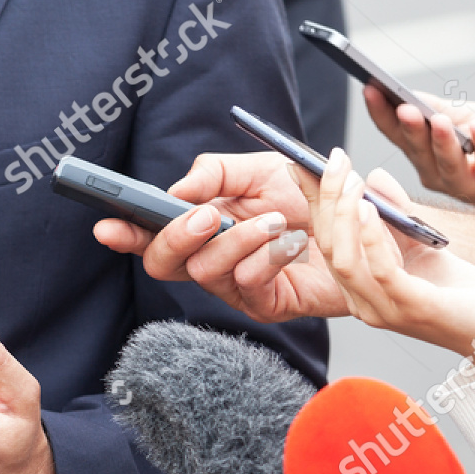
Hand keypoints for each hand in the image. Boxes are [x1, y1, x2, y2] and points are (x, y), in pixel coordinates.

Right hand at [92, 151, 347, 322]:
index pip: (150, 234)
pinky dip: (267, 258)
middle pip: (161, 263)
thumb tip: (177, 191)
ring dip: (236, 241)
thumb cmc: (316, 199)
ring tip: (275, 221)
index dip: (124, 233)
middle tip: (205, 217)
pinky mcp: (265, 305)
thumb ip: (215, 173)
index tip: (107, 225)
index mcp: (202, 225)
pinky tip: (292, 242)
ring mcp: (234, 286)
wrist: (367, 226)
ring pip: (203, 272)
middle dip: (176, 237)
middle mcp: (210, 258)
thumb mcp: (263, 169)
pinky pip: (246, 285)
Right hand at [300, 148, 474, 362]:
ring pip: (345, 260)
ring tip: (350, 182)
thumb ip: (397, 216)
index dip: (314, 203)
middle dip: (326, 200)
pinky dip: (372, 237)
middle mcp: (362, 302)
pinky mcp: (411, 308)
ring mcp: (383, 309)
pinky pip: (381, 271)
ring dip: (343, 216)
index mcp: (359, 288)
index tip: (306, 165)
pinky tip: (370, 208)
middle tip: (333, 162)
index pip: (324, 241)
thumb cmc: (463, 294)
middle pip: (327, 247)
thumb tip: (372, 176)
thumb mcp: (424, 246)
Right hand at [365, 85, 474, 214]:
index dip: (381, 113)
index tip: (370, 89)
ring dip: (442, 141)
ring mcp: (463, 184)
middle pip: (418, 150)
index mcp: (423, 155)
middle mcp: (435, 173)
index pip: (395, 134)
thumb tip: (408, 95)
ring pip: (447, 163)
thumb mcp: (464, 120)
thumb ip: (437, 110)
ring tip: (439, 120)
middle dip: (409, 128)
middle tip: (403, 108)